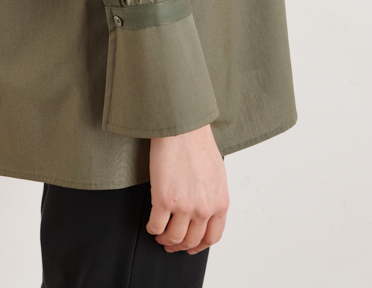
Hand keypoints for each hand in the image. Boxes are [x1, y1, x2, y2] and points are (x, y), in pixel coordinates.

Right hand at [146, 123, 228, 254]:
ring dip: (164, 238)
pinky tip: (150, 224)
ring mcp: (185, 206)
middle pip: (191, 240)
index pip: (212, 237)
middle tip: (170, 243)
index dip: (199, 245)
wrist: (183, 126)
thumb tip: (205, 211)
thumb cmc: (197, 142)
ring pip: (173, 237)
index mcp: (220, 202)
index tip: (190, 246)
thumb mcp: (216, 174)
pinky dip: (152, 228)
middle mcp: (205, 208)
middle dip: (179, 245)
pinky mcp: (164, 200)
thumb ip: (213, 195)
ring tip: (159, 233)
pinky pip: (156, 225)